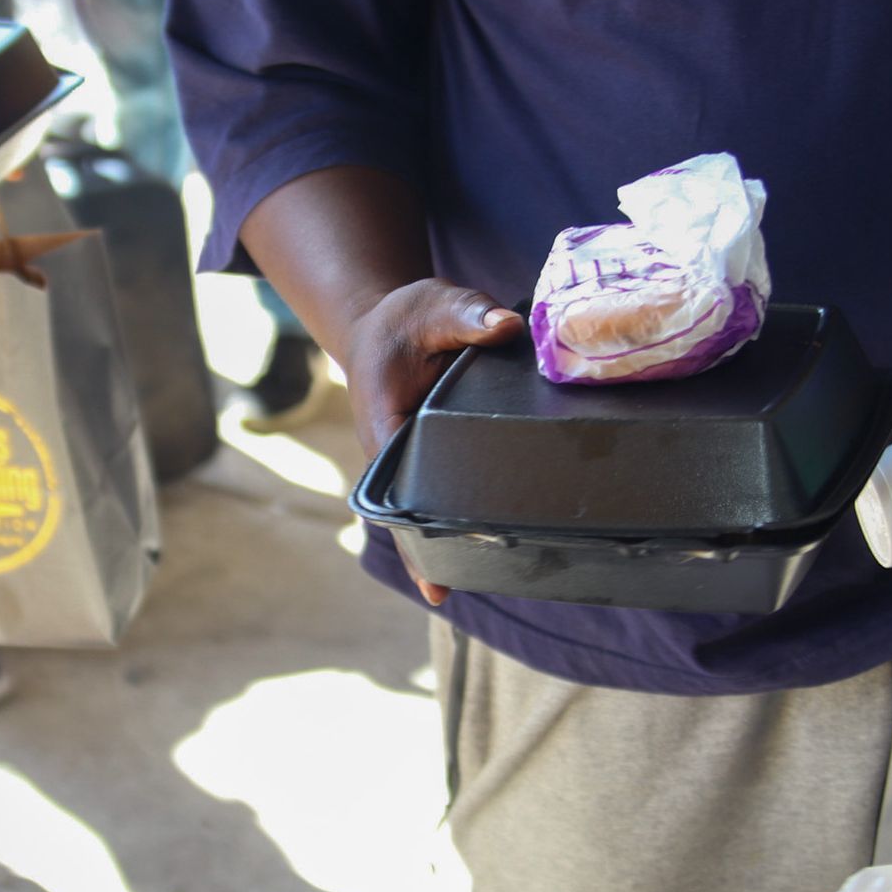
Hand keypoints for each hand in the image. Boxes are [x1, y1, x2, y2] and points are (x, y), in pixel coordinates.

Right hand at [345, 279, 525, 603]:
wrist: (383, 322)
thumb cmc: (403, 319)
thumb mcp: (433, 306)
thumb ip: (468, 315)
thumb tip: (508, 326)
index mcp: (384, 425)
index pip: (397, 489)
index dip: (415, 535)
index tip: (435, 580)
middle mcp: (394, 454)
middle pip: (410, 515)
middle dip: (434, 550)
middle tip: (471, 585)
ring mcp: (410, 461)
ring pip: (427, 510)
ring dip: (449, 541)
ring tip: (491, 579)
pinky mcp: (429, 458)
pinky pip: (443, 493)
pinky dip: (463, 517)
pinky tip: (495, 548)